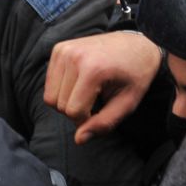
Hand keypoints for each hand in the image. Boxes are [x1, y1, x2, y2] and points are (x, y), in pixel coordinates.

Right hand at [44, 32, 161, 144]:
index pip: (73, 111)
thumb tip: (79, 139)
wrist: (137, 45)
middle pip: (59, 104)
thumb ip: (104, 124)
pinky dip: (61, 89)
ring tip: (88, 92)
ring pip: (50, 96)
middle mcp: (75, 56)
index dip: (86, 120)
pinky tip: (80, 82)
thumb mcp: (127, 103)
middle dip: (76, 111)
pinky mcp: (59, 49)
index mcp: (94, 68)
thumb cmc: (135, 75)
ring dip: (67, 101)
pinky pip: (49, 82)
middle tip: (95, 101)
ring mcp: (65, 50)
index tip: (100, 113)